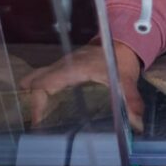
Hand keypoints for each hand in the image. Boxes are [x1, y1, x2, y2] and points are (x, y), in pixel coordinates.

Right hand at [21, 40, 145, 130]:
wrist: (124, 42)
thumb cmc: (121, 60)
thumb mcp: (126, 80)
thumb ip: (130, 101)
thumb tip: (137, 124)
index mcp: (73, 68)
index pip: (44, 83)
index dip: (37, 102)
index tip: (37, 121)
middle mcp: (63, 65)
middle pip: (34, 79)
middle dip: (29, 99)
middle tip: (34, 120)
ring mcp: (63, 64)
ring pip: (38, 77)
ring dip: (34, 94)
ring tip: (37, 116)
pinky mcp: (65, 66)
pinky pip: (46, 77)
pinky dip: (42, 89)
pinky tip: (47, 106)